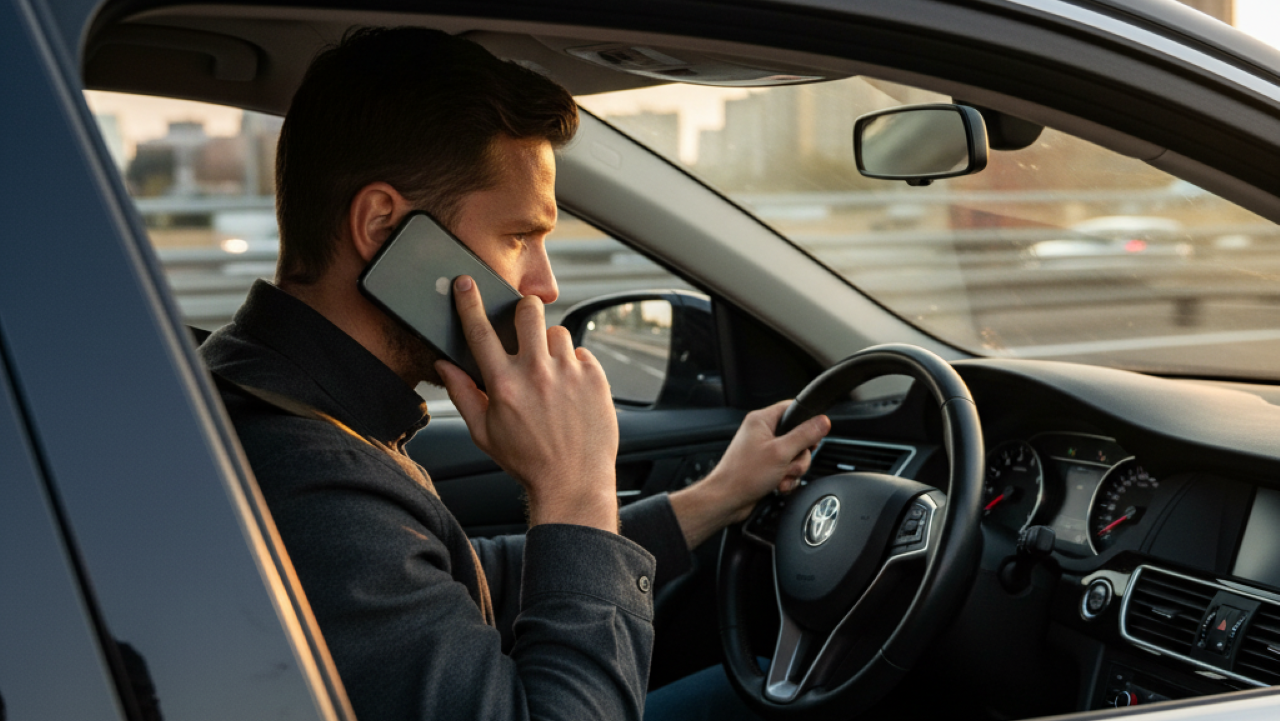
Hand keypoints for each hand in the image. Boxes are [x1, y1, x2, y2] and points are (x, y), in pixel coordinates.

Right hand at [436, 276, 619, 532]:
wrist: (573, 481)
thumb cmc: (526, 459)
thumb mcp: (484, 432)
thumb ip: (462, 394)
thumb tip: (443, 365)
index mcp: (503, 385)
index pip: (480, 332)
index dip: (469, 302)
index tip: (466, 282)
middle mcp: (536, 373)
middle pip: (529, 310)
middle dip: (524, 309)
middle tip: (524, 324)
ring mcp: (568, 373)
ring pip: (557, 332)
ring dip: (550, 345)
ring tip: (550, 373)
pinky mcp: (595, 378)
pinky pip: (582, 353)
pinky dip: (574, 365)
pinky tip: (570, 389)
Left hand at [669, 400, 830, 548]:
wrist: (727, 501)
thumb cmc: (743, 475)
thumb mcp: (781, 453)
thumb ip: (805, 435)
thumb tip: (823, 421)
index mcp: (762, 420)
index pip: (792, 408)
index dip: (807, 421)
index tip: (814, 435)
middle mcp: (762, 432)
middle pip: (798, 436)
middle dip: (799, 456)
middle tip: (789, 463)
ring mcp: (764, 450)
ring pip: (795, 455)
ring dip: (793, 470)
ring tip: (781, 477)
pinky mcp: (766, 466)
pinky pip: (787, 468)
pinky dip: (786, 478)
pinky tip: (778, 485)